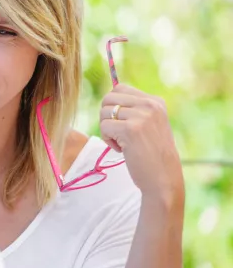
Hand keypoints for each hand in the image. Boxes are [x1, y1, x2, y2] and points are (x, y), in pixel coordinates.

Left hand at [99, 84, 184, 200]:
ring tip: (122, 142)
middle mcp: (150, 105)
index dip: (113, 107)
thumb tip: (108, 97)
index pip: (120, 89)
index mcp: (155, 101)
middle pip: (108, 98)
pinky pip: (104, 127)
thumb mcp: (150, 125)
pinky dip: (108, 140)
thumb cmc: (152, 154)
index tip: (124, 124)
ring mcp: (141, 116)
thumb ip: (134, 109)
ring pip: (104, 112)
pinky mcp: (131, 129)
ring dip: (107, 130)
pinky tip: (122, 149)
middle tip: (119, 134)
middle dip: (107, 117)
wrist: (163, 178)